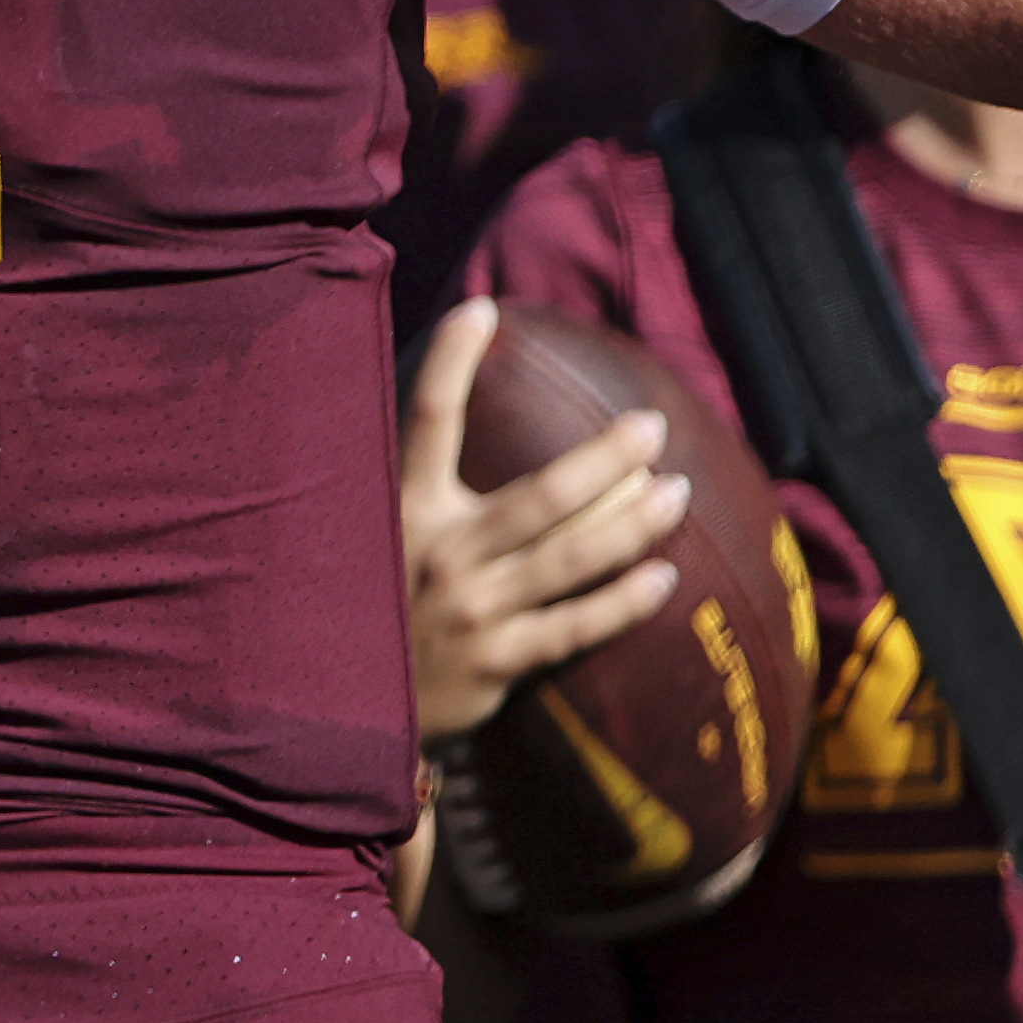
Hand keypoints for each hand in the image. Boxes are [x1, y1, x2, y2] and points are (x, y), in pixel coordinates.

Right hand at [398, 300, 687, 742]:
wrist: (344, 712)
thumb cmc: (383, 601)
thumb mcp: (381, 533)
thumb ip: (420, 477)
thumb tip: (455, 393)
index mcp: (405, 512)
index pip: (426, 424)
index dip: (451, 364)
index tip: (482, 310)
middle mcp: (440, 555)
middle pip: (539, 496)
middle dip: (603, 458)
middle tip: (652, 427)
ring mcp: (469, 611)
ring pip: (569, 558)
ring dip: (631, 524)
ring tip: (677, 494)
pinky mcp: (493, 663)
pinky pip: (573, 628)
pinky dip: (621, 604)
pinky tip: (663, 579)